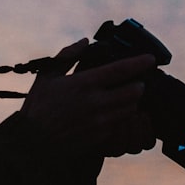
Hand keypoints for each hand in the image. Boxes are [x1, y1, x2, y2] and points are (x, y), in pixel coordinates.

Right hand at [19, 39, 157, 157]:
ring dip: (133, 101)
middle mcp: (96, 102)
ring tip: (128, 95)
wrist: (33, 143)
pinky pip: (121, 123)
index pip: (120, 70)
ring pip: (131, 108)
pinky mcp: (101, 136)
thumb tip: (84, 42)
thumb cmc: (38, 106)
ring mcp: (100, 122)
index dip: (139, 63)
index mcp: (84, 83)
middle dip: (139, 84)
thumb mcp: (47, 75)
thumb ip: (67, 56)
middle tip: (138, 80)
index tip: (151, 59)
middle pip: (134, 92)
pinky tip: (115, 111)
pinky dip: (123, 115)